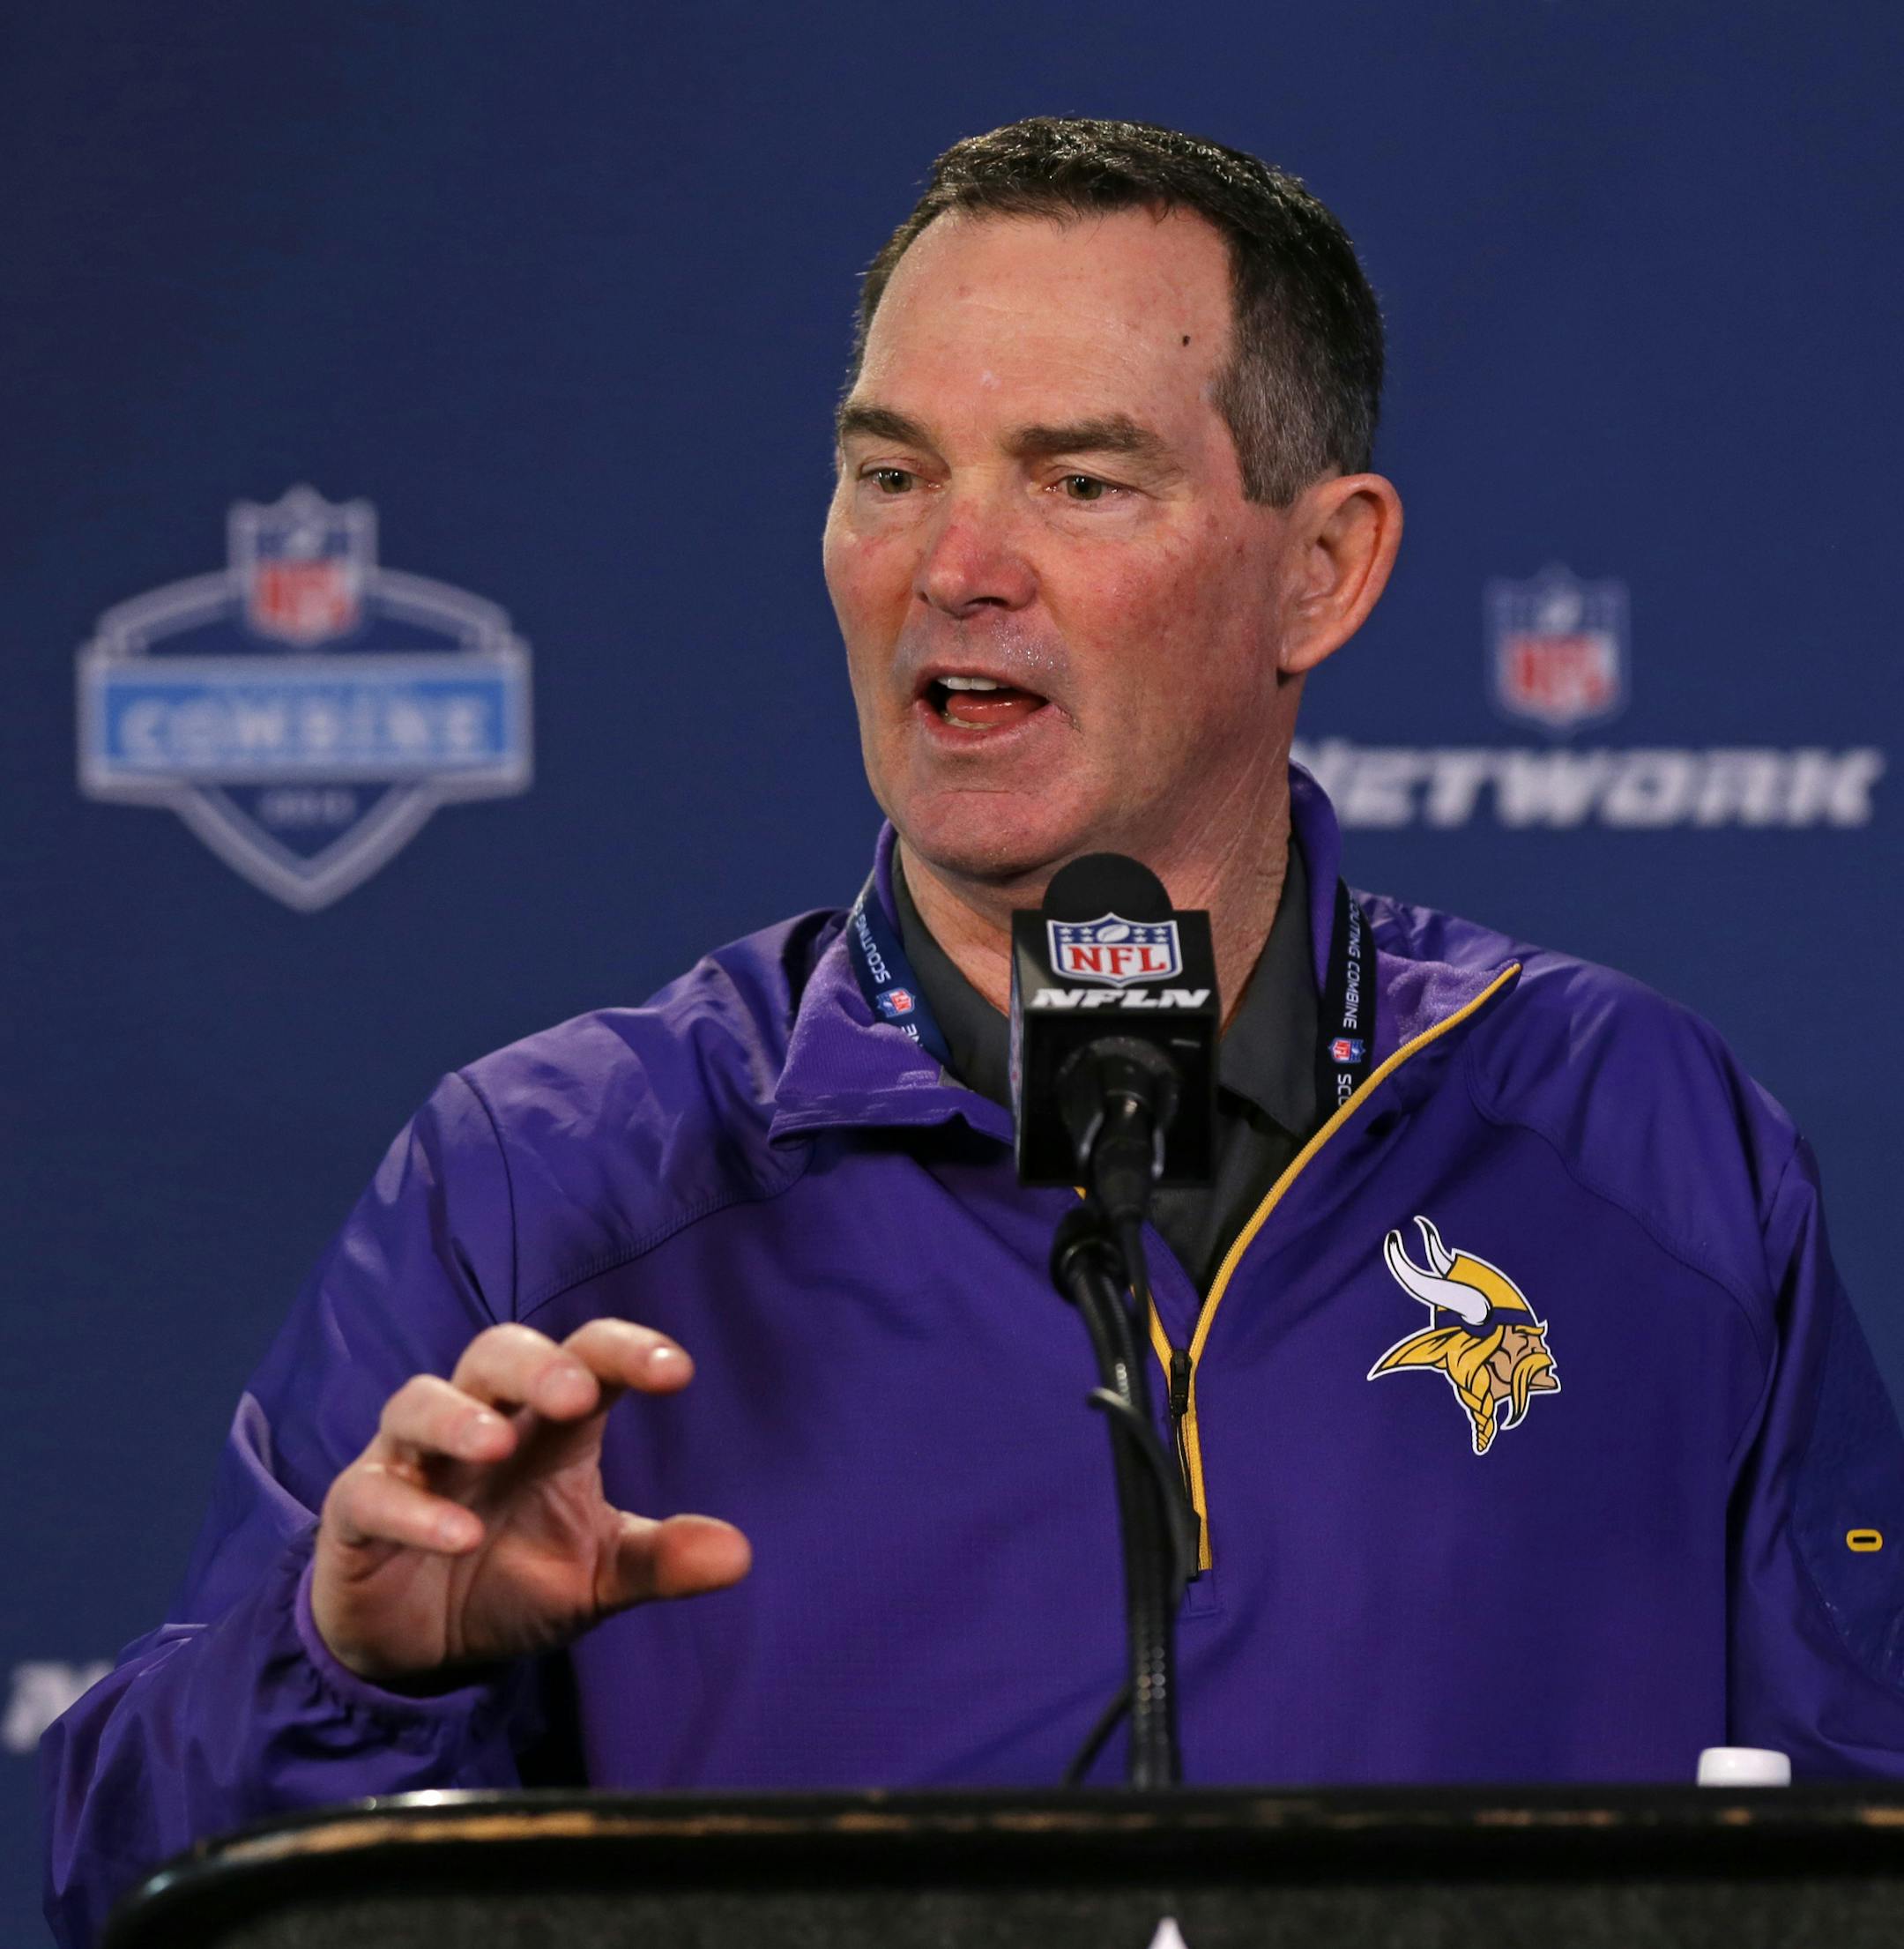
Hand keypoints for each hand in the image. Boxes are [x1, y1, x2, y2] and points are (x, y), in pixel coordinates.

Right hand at [312, 1319, 749, 1682]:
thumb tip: (739, 1555)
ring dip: (457, 1417)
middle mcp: (479, 1422)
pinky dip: (412, 1509)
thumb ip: (660, 1559)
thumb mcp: (596, 1577)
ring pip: (418, 1402)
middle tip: (574, 1393)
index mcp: (547, 1424)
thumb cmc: (513, 1579)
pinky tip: (456, 1536)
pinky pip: (373, 1493)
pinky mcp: (358, 1512)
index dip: (628, 1351)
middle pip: (497, 1354)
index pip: (587, 1358)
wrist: (419, 1648)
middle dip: (535, 1366)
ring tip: (497, 1444)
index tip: (678, 1372)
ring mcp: (412, 1461)